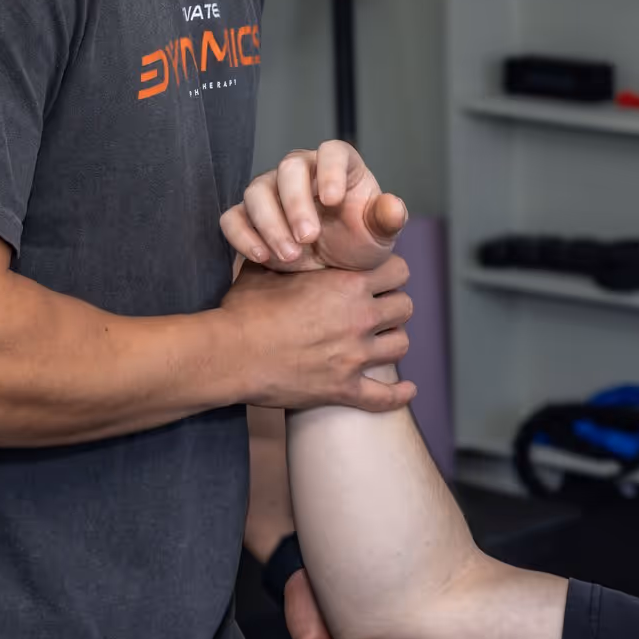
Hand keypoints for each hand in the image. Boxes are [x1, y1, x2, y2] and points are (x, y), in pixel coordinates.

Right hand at [221, 258, 417, 411]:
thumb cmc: (244, 310)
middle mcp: (359, 318)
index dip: (391, 273)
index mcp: (347, 285)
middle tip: (380, 309)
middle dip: (394, 306)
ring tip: (382, 340)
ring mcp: (354, 356)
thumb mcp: (267, 270)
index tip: (381, 278)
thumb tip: (288, 242)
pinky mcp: (344, 388)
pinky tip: (407, 390)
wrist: (230, 355)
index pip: (398, 270)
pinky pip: (384, 396)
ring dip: (392, 341)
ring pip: (401, 345)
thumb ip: (289, 255)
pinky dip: (398, 395)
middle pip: (405, 307)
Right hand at [223, 140, 407, 271]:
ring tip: (290, 256)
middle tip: (308, 238)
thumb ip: (386, 220)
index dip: (330, 171)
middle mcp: (302, 171)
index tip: (334, 200)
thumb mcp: (378, 236)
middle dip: (296, 204)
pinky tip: (262, 257)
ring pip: (256, 191)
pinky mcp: (248, 216)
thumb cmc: (358, 242)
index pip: (332, 152)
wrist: (332, 270)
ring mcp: (271, 191)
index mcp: (338, 166)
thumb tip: (393, 207)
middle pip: (288, 169)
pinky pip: (233, 217)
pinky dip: (242, 236)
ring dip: (270, 224)